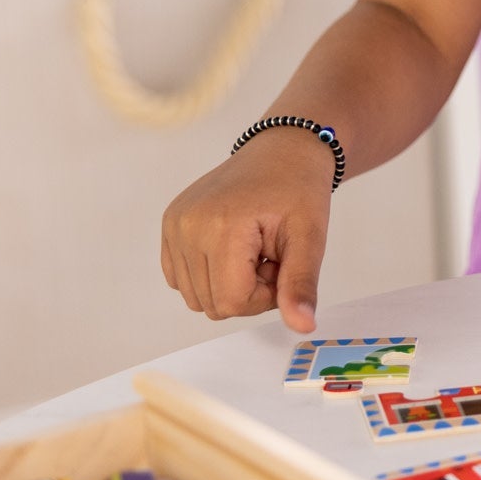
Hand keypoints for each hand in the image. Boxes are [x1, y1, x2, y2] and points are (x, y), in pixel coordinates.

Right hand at [160, 129, 334, 332]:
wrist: (283, 150)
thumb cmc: (299, 190)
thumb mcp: (311, 236)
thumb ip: (301, 284)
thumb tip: (303, 328)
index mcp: (220, 226)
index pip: (231, 303)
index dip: (264, 296)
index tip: (281, 264)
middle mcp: (187, 224)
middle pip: (211, 304)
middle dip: (248, 290)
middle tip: (270, 254)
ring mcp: (173, 223)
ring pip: (194, 296)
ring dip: (228, 283)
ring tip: (253, 248)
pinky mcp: (169, 224)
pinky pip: (181, 277)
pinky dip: (208, 273)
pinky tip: (233, 245)